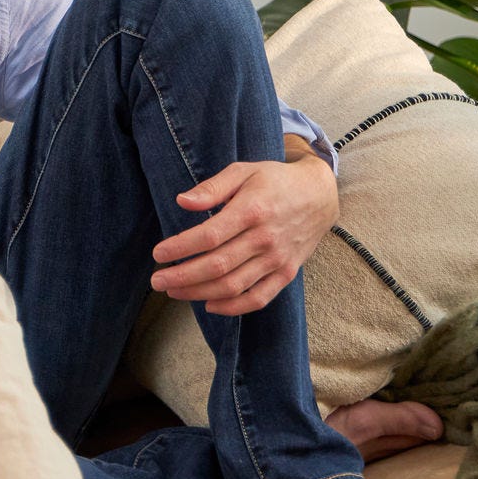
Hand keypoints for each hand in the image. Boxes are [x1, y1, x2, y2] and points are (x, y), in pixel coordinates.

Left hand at [150, 137, 337, 315]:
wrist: (320, 195)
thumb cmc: (275, 181)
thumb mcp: (243, 171)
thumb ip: (212, 187)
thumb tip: (182, 201)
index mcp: (252, 211)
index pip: (209, 236)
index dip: (180, 248)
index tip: (158, 253)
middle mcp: (266, 239)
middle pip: (217, 266)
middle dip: (182, 276)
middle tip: (157, 280)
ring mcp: (277, 259)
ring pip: (234, 286)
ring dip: (199, 293)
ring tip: (174, 291)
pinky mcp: (286, 273)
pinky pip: (259, 298)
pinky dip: (233, 307)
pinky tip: (209, 304)